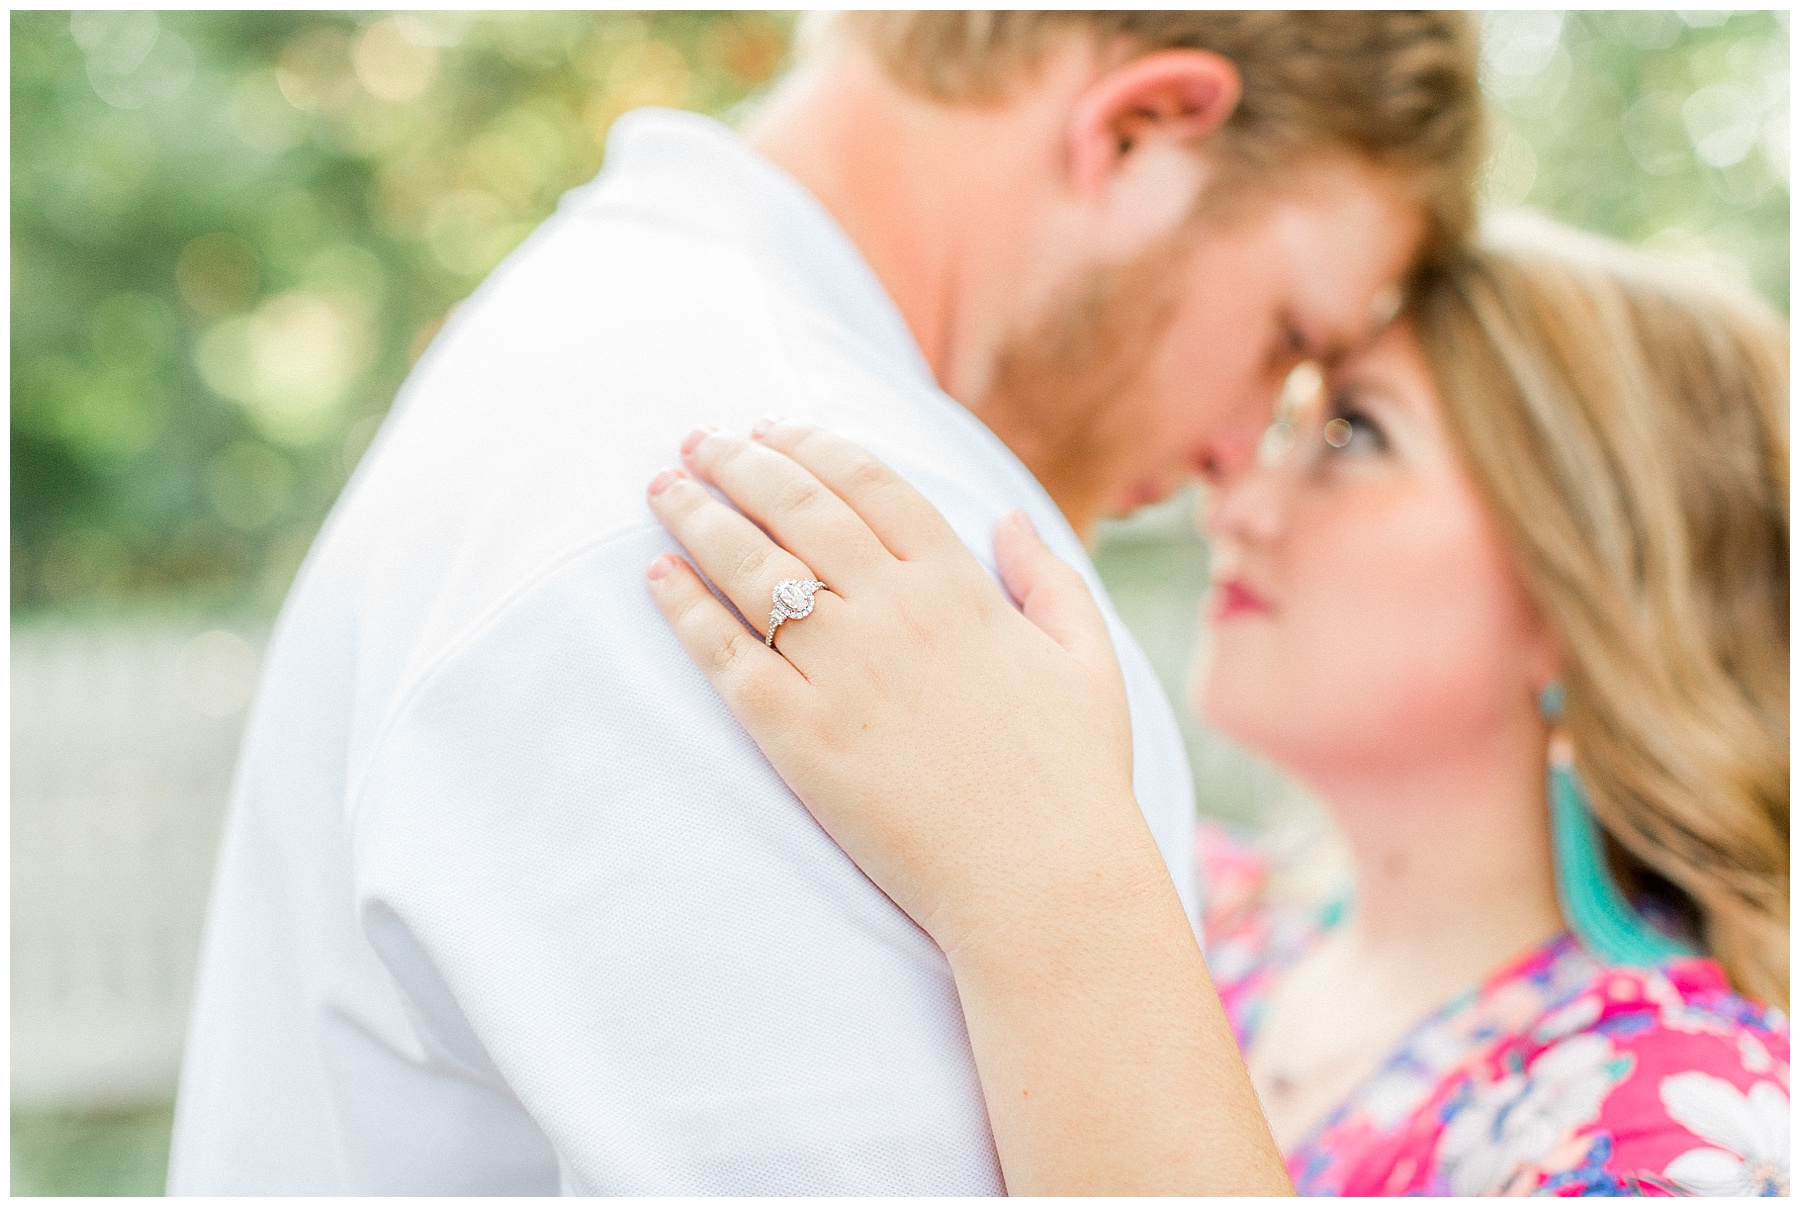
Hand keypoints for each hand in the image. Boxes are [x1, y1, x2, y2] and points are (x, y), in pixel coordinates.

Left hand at [642, 420, 1160, 956]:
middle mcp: (893, 611)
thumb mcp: (1087, 661)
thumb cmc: (1074, 778)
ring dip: (697, 514)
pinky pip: (724, 652)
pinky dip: (684, 606)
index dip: (811, 443)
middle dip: (737, 460)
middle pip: (795, 505)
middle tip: (698, 439)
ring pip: (749, 565)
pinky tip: (658, 575)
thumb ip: (1049, 578)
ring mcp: (841, 670)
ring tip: (662, 487)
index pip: (868, 481)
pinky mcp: (799, 734)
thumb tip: (1006, 516)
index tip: (773, 428)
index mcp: (959, 585)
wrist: (1040, 881)